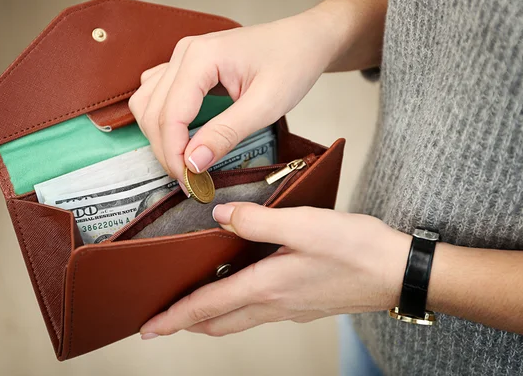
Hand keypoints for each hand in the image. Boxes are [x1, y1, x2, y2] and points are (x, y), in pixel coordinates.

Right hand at [128, 10, 336, 181]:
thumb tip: (192, 163)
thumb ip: (226, 134)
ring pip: (147, 105)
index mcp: (201, 57)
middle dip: (166, 151)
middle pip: (152, 113)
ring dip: (159, 138)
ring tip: (185, 163)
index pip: (169, 115)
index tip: (190, 183)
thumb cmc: (292, 64)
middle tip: (190, 181)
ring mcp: (181, 57)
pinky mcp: (185, 66)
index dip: (174, 154)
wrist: (304, 41)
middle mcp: (183, 53)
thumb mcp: (266, 105)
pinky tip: (181, 138)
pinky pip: (155, 95)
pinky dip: (161, 121)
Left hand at [139, 203, 410, 338]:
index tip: (148, 328)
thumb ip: (257, 220)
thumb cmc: (356, 249)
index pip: (207, 306)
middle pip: (218, 323)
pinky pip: (257, 313)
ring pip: (237, 320)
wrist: (397, 273)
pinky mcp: (302, 305)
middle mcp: (273, 306)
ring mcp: (289, 310)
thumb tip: (221, 216)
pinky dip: (235, 308)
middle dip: (186, 323)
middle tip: (162, 319)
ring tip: (192, 306)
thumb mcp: (303, 225)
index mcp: (267, 287)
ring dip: (210, 317)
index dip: (174, 317)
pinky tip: (239, 289)